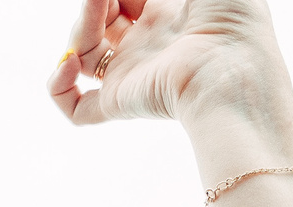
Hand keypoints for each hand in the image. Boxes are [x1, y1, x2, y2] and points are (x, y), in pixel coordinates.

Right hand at [48, 0, 292, 131]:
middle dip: (93, 6)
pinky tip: (68, 65)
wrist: (233, 68)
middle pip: (101, 24)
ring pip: (84, 57)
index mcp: (169, 14)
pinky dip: (59, 88)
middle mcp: (148, 45)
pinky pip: (76, 110)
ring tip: (94, 12)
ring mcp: (132, 74)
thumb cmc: (233, 18)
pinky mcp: (121, 102)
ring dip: (78, 30)